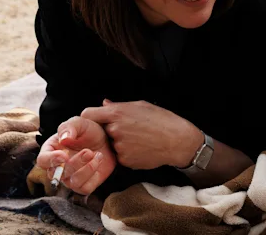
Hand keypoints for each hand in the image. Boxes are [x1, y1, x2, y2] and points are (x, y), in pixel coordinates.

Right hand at [36, 116, 116, 194]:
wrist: (106, 138)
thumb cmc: (88, 131)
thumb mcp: (79, 122)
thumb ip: (69, 127)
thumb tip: (63, 139)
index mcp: (51, 151)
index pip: (42, 161)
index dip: (51, 160)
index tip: (64, 155)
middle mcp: (58, 167)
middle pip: (58, 174)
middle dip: (75, 163)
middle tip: (88, 151)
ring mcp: (71, 177)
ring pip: (72, 183)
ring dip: (86, 170)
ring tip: (95, 154)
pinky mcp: (85, 184)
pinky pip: (85, 188)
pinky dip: (93, 175)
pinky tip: (99, 160)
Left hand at [81, 99, 202, 169]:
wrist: (178, 141)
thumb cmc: (162, 120)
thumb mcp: (142, 106)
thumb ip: (119, 106)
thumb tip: (104, 104)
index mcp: (117, 113)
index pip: (88, 114)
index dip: (90, 118)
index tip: (95, 120)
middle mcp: (115, 129)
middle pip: (101, 131)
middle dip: (110, 131)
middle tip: (129, 130)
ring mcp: (119, 146)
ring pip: (112, 144)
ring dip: (120, 143)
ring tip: (139, 139)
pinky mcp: (124, 160)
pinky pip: (120, 156)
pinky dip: (128, 153)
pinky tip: (142, 148)